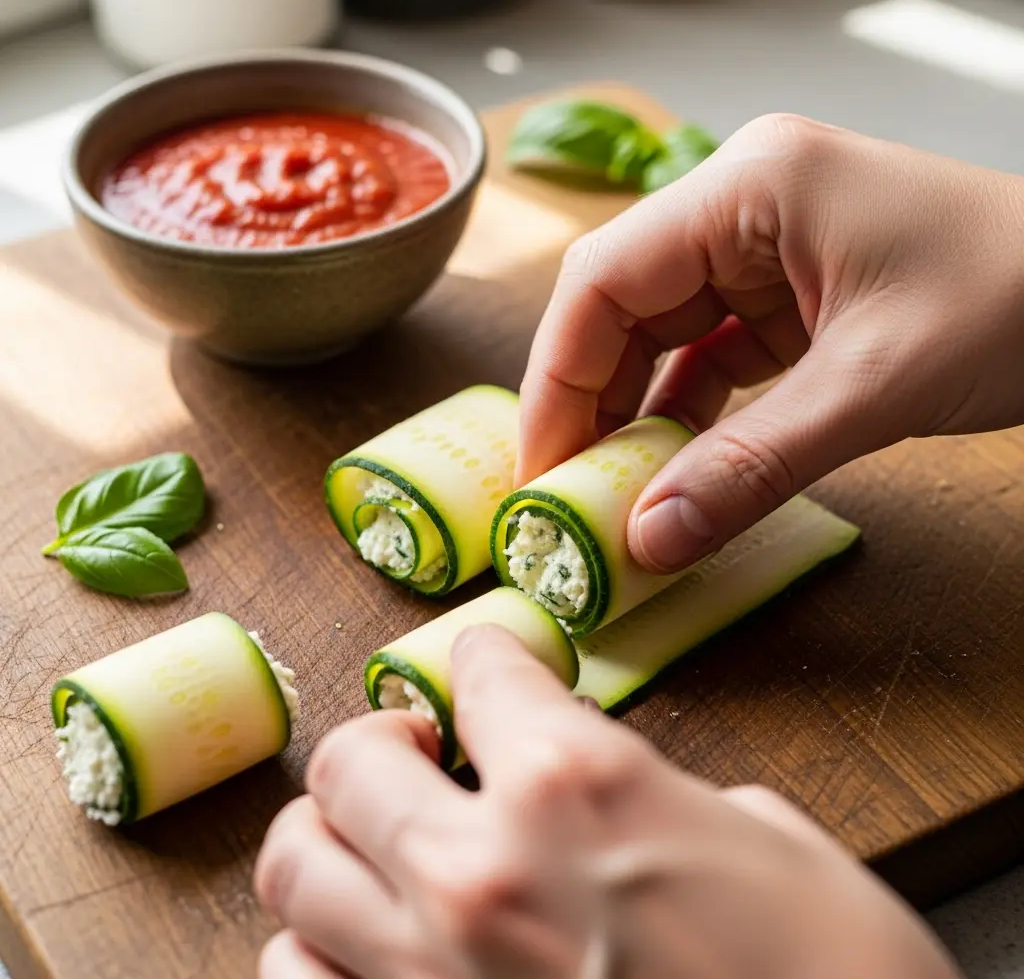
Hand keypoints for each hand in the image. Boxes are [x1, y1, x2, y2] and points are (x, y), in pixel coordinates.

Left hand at [254, 626, 958, 978]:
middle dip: (381, 740)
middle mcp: (484, 869)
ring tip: (377, 840)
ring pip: (295, 868)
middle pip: (350, 759)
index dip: (488, 662)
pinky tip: (369, 938)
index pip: (485, 674)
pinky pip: (296, 978)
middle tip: (414, 748)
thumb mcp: (762, 840)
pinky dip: (319, 946)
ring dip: (331, 841)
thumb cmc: (833, 975)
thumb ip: (654, 790)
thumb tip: (609, 783)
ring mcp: (432, 973)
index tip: (486, 668)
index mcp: (576, 782)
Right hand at [517, 114, 1023, 572]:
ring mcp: (766, 250)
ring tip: (614, 492)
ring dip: (635, 415)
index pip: (604, 278)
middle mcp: (743, 206)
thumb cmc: (1023, 296)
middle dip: (590, 403)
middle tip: (570, 492)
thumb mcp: (872, 389)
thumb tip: (650, 538)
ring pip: (660, 336)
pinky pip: (711, 356)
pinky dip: (688, 416)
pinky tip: (672, 468)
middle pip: (620, 308)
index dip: (556, 378)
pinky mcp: (790, 296)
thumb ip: (750, 468)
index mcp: (749, 186)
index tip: (542, 466)